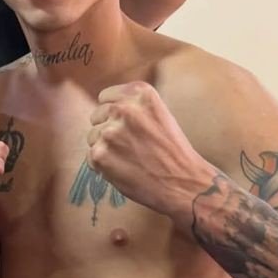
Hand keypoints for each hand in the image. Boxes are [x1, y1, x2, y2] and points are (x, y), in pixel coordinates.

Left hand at [86, 82, 212, 217]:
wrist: (185, 184)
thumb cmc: (173, 151)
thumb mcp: (158, 114)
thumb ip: (132, 105)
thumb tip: (103, 106)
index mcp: (139, 93)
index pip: (105, 97)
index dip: (115, 114)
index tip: (128, 127)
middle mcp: (123, 108)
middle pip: (97, 116)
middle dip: (109, 130)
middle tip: (133, 146)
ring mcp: (109, 131)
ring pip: (93, 136)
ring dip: (106, 148)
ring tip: (132, 159)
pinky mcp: (100, 154)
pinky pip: (91, 156)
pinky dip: (104, 166)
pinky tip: (126, 170)